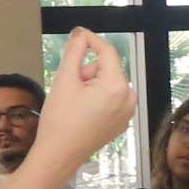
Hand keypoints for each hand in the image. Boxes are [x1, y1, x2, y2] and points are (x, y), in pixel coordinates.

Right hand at [35, 27, 134, 168]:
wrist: (59, 155)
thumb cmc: (60, 119)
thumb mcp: (64, 80)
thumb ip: (74, 51)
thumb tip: (81, 33)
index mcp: (117, 86)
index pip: (108, 52)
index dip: (91, 40)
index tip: (77, 34)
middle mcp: (129, 98)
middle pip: (107, 69)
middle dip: (87, 72)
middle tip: (69, 86)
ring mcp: (127, 112)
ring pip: (108, 83)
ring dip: (91, 85)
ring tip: (74, 101)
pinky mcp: (121, 121)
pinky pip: (111, 98)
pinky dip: (97, 98)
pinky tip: (82, 111)